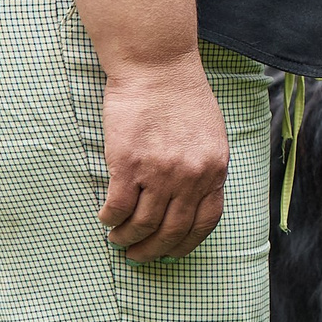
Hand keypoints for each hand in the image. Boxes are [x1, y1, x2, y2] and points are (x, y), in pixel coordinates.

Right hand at [96, 55, 228, 261]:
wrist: (158, 66)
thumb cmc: (182, 97)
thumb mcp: (211, 135)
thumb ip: (205, 168)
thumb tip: (191, 201)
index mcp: (215, 169)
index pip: (205, 223)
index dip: (185, 244)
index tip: (171, 252)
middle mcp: (191, 175)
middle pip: (172, 231)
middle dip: (152, 251)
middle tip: (137, 256)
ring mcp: (160, 171)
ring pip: (142, 225)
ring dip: (127, 239)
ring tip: (118, 239)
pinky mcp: (129, 164)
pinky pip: (118, 208)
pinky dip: (110, 220)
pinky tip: (106, 219)